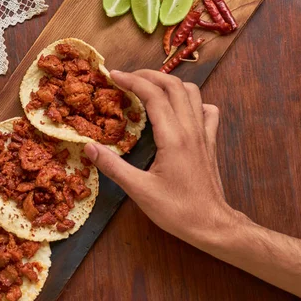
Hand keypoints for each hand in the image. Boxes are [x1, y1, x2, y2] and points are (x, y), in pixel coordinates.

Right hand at [84, 70, 244, 246]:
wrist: (212, 225)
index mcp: (173, 137)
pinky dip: (191, 101)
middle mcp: (191, 129)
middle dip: (148, 75)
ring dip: (169, 83)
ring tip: (149, 87)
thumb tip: (88, 146)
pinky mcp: (211, 142)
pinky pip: (206, 110)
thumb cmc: (176, 210)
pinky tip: (179, 109)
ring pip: (192, 93)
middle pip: (173, 86)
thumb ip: (113, 166)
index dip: (132, 81)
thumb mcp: (138, 191)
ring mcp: (204, 134)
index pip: (153, 95)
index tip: (113, 76)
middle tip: (126, 77)